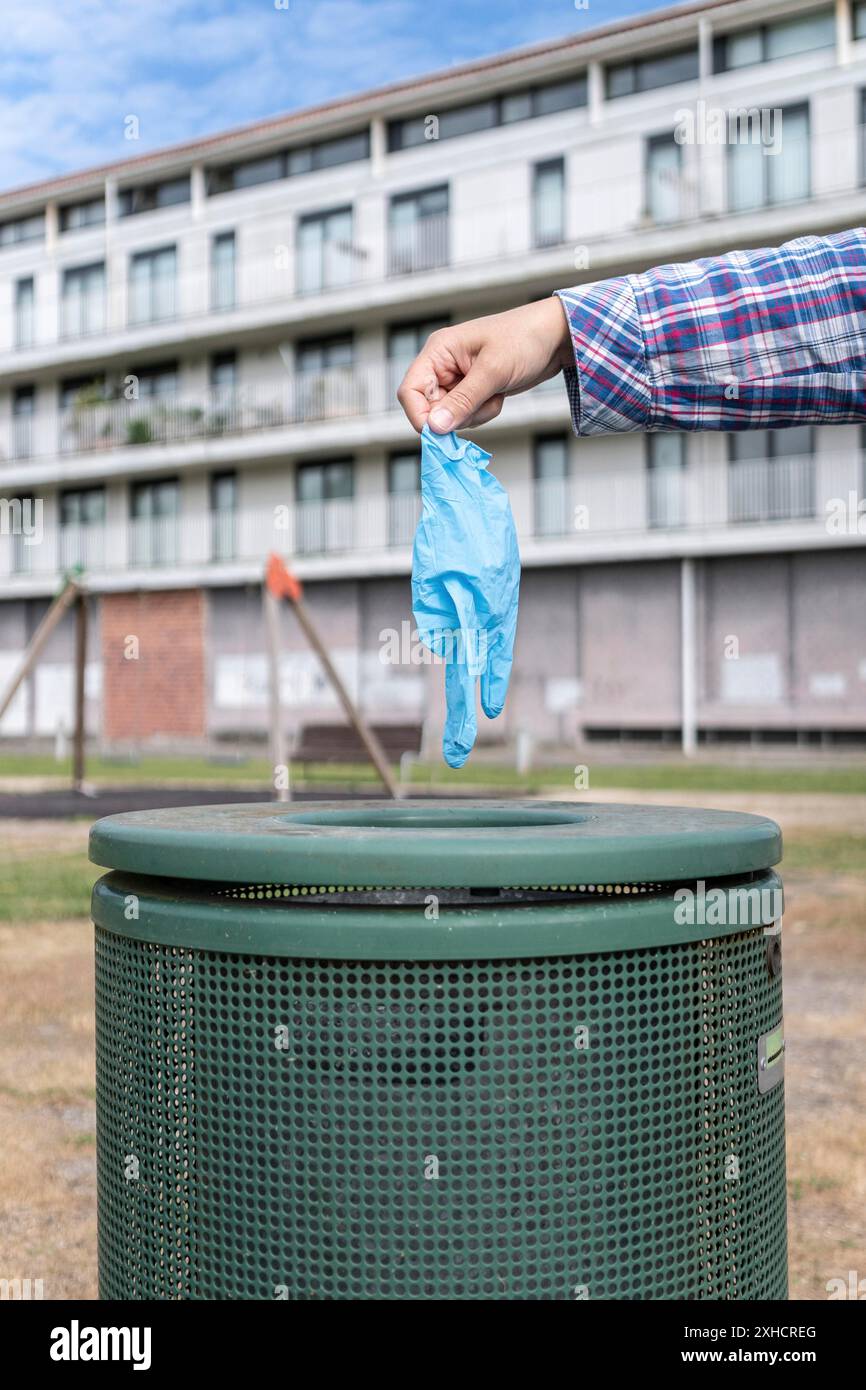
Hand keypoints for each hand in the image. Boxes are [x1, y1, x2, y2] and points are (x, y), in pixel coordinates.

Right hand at [397, 297, 572, 432]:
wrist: (555, 336)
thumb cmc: (525, 340)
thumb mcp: (493, 371)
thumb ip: (463, 401)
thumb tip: (435, 428)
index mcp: (439, 352)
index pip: (410, 391)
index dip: (419, 416)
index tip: (439, 434)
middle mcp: (442, 366)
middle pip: (429, 408)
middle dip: (456, 415)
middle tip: (484, 405)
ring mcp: (457, 379)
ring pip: (450, 416)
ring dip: (474, 414)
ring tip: (496, 393)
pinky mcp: (472, 390)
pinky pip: (467, 414)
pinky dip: (483, 412)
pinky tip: (499, 395)